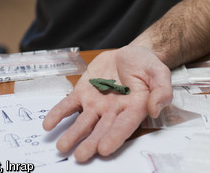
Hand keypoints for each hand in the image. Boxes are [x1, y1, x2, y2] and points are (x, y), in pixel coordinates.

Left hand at [42, 45, 172, 161]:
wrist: (131, 54)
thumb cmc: (147, 65)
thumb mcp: (159, 72)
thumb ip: (162, 90)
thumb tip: (155, 108)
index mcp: (134, 108)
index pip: (124, 126)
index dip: (114, 137)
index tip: (104, 148)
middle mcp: (113, 111)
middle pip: (101, 130)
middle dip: (91, 143)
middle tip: (81, 156)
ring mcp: (97, 103)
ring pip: (83, 122)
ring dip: (73, 134)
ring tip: (62, 147)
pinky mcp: (83, 92)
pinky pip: (69, 105)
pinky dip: (58, 114)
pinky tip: (48, 124)